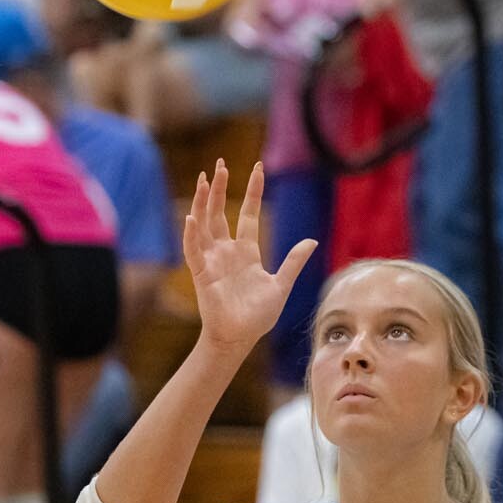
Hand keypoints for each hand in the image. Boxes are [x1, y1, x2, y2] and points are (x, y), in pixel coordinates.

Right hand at [184, 160, 314, 356]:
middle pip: (221, 212)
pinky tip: (191, 217)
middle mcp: (227, 251)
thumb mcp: (281, 284)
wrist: (240, 338)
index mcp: (247, 252)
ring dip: (204, 202)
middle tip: (219, 163)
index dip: (252, 191)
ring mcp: (213, 261)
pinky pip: (194, 250)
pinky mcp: (202, 274)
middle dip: (220, 188)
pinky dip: (191, 235)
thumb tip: (312, 240)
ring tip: (205, 179)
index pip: (248, 214)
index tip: (257, 167)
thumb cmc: (258, 316)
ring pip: (205, 224)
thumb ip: (293, 262)